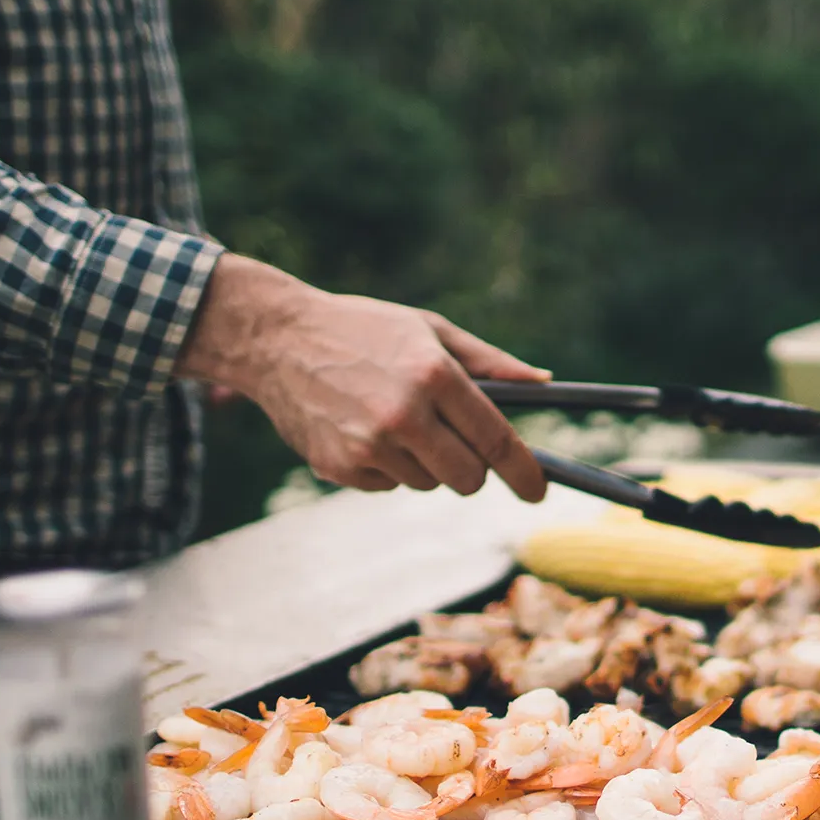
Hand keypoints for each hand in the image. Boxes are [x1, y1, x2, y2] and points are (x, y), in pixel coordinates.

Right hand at [176, 255, 549, 501]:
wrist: (277, 340)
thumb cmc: (362, 329)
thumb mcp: (428, 329)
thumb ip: (488, 362)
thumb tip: (542, 383)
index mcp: (434, 375)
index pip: (495, 439)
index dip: (524, 471)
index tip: (537, 491)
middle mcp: (404, 414)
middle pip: (467, 478)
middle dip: (471, 470)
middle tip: (456, 446)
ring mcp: (370, 445)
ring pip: (427, 484)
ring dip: (423, 463)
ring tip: (392, 421)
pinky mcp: (341, 467)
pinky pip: (388, 486)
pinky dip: (386, 468)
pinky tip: (362, 430)